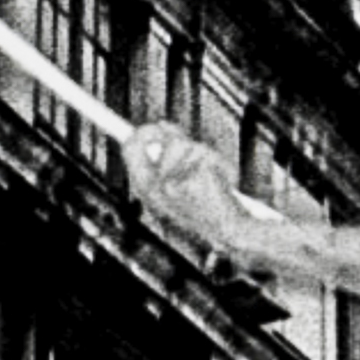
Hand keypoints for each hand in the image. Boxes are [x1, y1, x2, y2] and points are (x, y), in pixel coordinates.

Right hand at [127, 124, 293, 271]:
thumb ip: (164, 159)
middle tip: (187, 142)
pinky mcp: (194, 176)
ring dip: (204, 154)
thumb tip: (162, 126)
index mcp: (145, 190)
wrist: (229, 234)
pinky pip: (205, 152)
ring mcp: (174, 180)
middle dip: (175, 135)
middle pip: (159, 138)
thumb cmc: (205, 215)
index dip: (141, 131)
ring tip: (212, 177)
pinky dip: (218, 161)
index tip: (155, 126)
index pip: (131, 148)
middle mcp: (154, 185)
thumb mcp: (175, 190)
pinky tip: (223, 180)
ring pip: (187, 144)